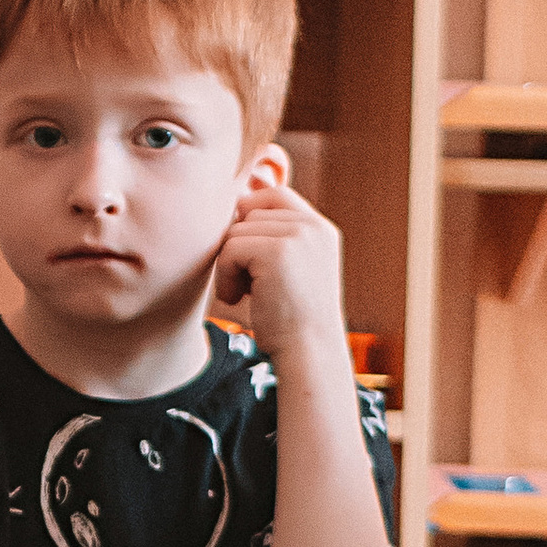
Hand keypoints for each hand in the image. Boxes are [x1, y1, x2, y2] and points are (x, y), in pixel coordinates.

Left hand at [213, 171, 346, 363]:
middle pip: (248, 213)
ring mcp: (298, 235)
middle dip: (238, 248)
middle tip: (248, 284)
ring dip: (229, 265)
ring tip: (245, 294)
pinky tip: (239, 299)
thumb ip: (274, 237)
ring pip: (235, 231)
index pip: (274, 195)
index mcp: (320, 229)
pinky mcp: (278, 251)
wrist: (309, 350)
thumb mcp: (292, 269)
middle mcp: (313, 226)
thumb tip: (239, 199)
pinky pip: (230, 249)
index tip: (242, 254)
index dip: (248, 214)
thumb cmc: (292, 318)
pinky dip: (225, 276)